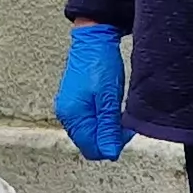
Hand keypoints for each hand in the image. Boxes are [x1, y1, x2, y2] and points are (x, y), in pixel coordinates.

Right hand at [55, 23, 129, 160]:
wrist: (93, 40)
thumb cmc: (101, 64)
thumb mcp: (109, 99)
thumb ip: (108, 127)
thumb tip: (110, 152)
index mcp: (73, 116)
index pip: (92, 149)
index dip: (111, 146)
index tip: (125, 132)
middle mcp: (66, 115)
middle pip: (89, 142)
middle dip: (108, 138)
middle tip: (125, 123)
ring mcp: (68, 109)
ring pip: (89, 133)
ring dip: (105, 129)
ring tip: (118, 113)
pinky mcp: (73, 102)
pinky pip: (87, 122)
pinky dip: (100, 120)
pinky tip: (110, 109)